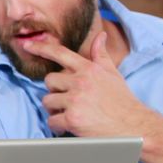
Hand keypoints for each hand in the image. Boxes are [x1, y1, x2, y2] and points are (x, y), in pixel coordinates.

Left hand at [23, 32, 157, 136]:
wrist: (134, 126)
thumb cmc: (122, 101)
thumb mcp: (112, 74)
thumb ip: (101, 55)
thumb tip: (101, 36)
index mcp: (89, 69)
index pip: (61, 53)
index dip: (42, 48)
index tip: (28, 46)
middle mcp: (81, 81)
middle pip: (49, 80)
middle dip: (56, 91)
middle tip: (69, 100)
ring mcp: (76, 100)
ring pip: (48, 101)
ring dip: (55, 109)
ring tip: (71, 113)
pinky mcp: (73, 118)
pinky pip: (52, 120)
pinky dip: (58, 126)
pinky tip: (69, 126)